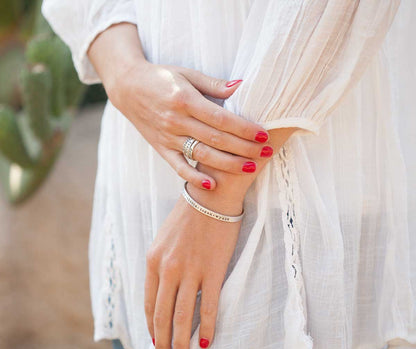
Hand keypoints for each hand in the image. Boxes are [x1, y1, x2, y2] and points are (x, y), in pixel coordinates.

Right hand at [110, 60, 272, 190]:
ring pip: (202, 155)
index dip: (243, 128)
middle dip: (244, 148)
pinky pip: (178, 167)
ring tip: (250, 168)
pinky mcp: (161, 149)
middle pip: (216, 139)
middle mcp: (176, 121)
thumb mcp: (186, 74)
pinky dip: (193, 177)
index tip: (264, 134)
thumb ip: (213, 84)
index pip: (221, 118)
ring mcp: (168, 137)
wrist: (128, 87)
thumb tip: (241, 86)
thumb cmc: (161, 78)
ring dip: (228, 164)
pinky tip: (212, 184)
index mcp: (185, 100)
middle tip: (267, 153)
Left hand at [144, 193, 242, 348]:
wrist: (212, 194)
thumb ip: (160, 264)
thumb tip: (162, 290)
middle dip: (162, 344)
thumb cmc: (189, 215)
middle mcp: (167, 269)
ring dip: (180, 344)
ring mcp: (190, 271)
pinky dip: (206, 328)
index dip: (151, 328)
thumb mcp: (164, 238)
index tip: (156, 342)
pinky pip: (208, 307)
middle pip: (161, 316)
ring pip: (181, 317)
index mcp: (153, 260)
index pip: (148, 304)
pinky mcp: (212, 270)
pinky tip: (207, 342)